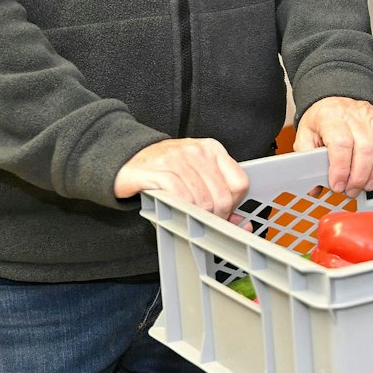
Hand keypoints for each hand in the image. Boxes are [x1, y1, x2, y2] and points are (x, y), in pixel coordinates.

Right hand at [114, 138, 249, 216]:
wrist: (130, 157)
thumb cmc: (166, 168)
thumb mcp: (196, 174)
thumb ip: (219, 194)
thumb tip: (242, 223)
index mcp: (212, 149)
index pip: (239, 183)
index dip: (233, 205)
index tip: (223, 213)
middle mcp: (197, 151)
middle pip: (221, 196)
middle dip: (215, 217)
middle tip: (204, 221)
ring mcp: (178, 159)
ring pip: (202, 200)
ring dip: (196, 217)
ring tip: (188, 216)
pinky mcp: (159, 170)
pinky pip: (180, 197)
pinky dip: (180, 209)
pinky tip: (175, 210)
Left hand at [295, 96, 372, 194]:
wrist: (333, 102)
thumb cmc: (320, 122)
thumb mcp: (305, 138)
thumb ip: (307, 161)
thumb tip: (315, 188)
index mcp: (329, 116)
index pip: (341, 142)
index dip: (341, 168)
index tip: (338, 185)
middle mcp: (353, 113)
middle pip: (365, 146)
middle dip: (359, 176)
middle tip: (352, 190)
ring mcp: (372, 114)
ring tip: (367, 183)